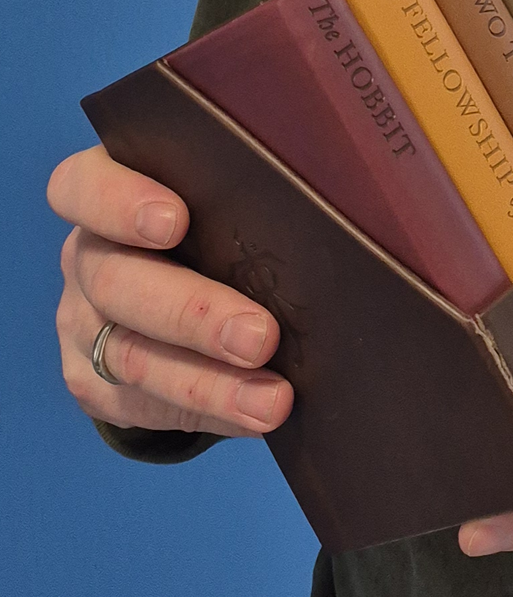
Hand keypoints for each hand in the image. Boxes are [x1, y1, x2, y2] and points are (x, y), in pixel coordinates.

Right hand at [47, 144, 292, 438]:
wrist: (184, 293)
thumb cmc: (226, 218)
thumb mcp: (232, 192)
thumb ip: (257, 181)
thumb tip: (346, 183)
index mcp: (108, 190)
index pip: (83, 187)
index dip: (119, 202)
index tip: (176, 222)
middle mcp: (87, 255)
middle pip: (117, 281)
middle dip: (194, 312)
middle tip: (261, 335)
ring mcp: (82, 321)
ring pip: (130, 355)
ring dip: (209, 383)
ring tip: (273, 400)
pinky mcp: (95, 381)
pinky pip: (144, 404)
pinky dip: (209, 411)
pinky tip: (255, 416)